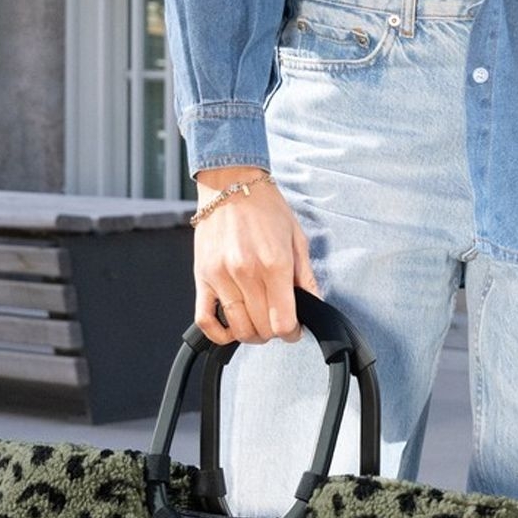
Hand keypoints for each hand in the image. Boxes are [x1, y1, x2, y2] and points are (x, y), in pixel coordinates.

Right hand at [192, 165, 320, 346]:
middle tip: (278, 322)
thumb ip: (305, 276)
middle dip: (274, 332)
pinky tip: (230, 328)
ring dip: (251, 334)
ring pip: (237, 328)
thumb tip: (315, 304)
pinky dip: (217, 334)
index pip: (283, 321)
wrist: (231, 183)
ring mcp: (221, 276)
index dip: (292, 332)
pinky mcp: (202, 276)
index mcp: (274, 263)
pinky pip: (204, 319)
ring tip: (258, 323)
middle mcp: (246, 273)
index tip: (294, 329)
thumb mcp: (296, 237)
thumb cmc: (266, 207)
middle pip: (261, 328)